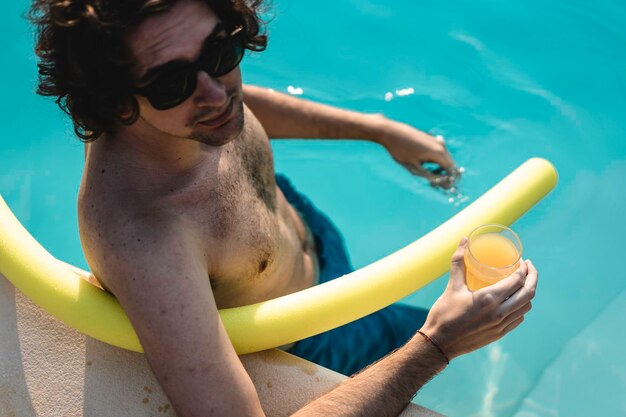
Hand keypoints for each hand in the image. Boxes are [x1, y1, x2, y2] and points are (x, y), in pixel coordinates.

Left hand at [373, 116, 459, 187]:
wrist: (390, 132)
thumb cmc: (401, 150)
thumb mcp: (414, 168)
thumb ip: (429, 176)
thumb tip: (442, 182)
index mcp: (438, 153)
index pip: (452, 170)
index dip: (448, 180)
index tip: (438, 186)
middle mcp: (440, 145)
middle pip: (450, 164)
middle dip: (444, 174)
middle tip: (432, 182)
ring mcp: (436, 140)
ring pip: (444, 158)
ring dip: (439, 167)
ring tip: (425, 172)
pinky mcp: (430, 138)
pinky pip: (438, 151)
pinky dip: (434, 160)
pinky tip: (422, 163)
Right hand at [419, 238, 537, 359]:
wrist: (439, 343)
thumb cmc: (444, 313)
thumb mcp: (452, 286)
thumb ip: (459, 262)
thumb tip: (464, 240)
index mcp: (489, 299)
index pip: (517, 280)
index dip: (523, 268)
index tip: (521, 260)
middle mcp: (499, 313)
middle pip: (528, 293)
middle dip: (533, 277)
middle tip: (528, 268)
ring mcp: (501, 325)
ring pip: (526, 307)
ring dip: (528, 293)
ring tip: (522, 284)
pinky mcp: (499, 334)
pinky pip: (518, 319)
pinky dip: (520, 307)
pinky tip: (513, 302)